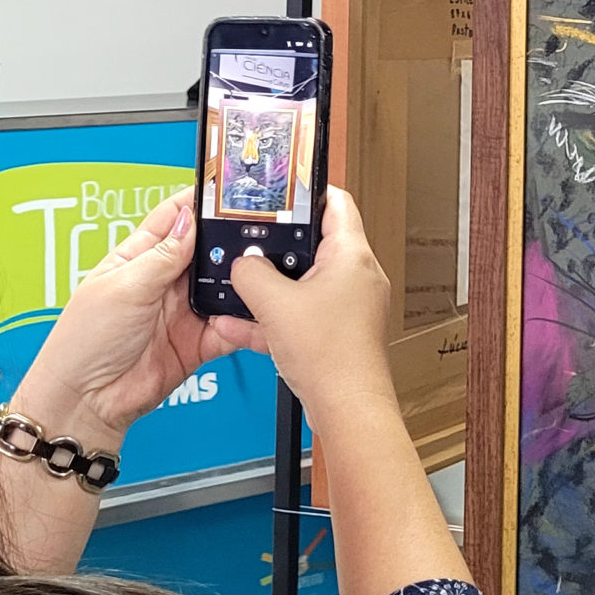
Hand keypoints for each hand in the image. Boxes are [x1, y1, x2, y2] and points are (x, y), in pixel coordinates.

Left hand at [17, 188, 240, 442]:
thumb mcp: (124, 287)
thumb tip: (191, 220)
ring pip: (225, 286)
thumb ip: (163, 256)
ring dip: (241, 281)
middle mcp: (165, 280)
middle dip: (231, 240)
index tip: (229, 191)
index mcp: (140, 256)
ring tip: (258, 273)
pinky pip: (231, 326)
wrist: (88, 401)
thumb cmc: (86, 340)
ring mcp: (184, 311)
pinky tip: (249, 315)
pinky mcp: (199, 342)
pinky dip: (243, 321)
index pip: (175, 218)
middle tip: (258, 231)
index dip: (200, 202)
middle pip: (208, 249)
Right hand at [221, 187, 399, 427]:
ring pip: (302, 283)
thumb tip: (243, 264)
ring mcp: (348, 306)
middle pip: (313, 244)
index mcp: (352, 256)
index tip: (282, 185)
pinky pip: (300, 314)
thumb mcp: (275, 304)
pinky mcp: (336, 332)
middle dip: (276, 245)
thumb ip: (252, 274)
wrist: (345, 409)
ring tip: (239, 285)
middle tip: (249, 238)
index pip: (336, 202)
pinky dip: (273, 317)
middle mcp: (357, 276)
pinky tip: (238, 326)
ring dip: (269, 287)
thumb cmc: (330, 356)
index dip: (308, 189)